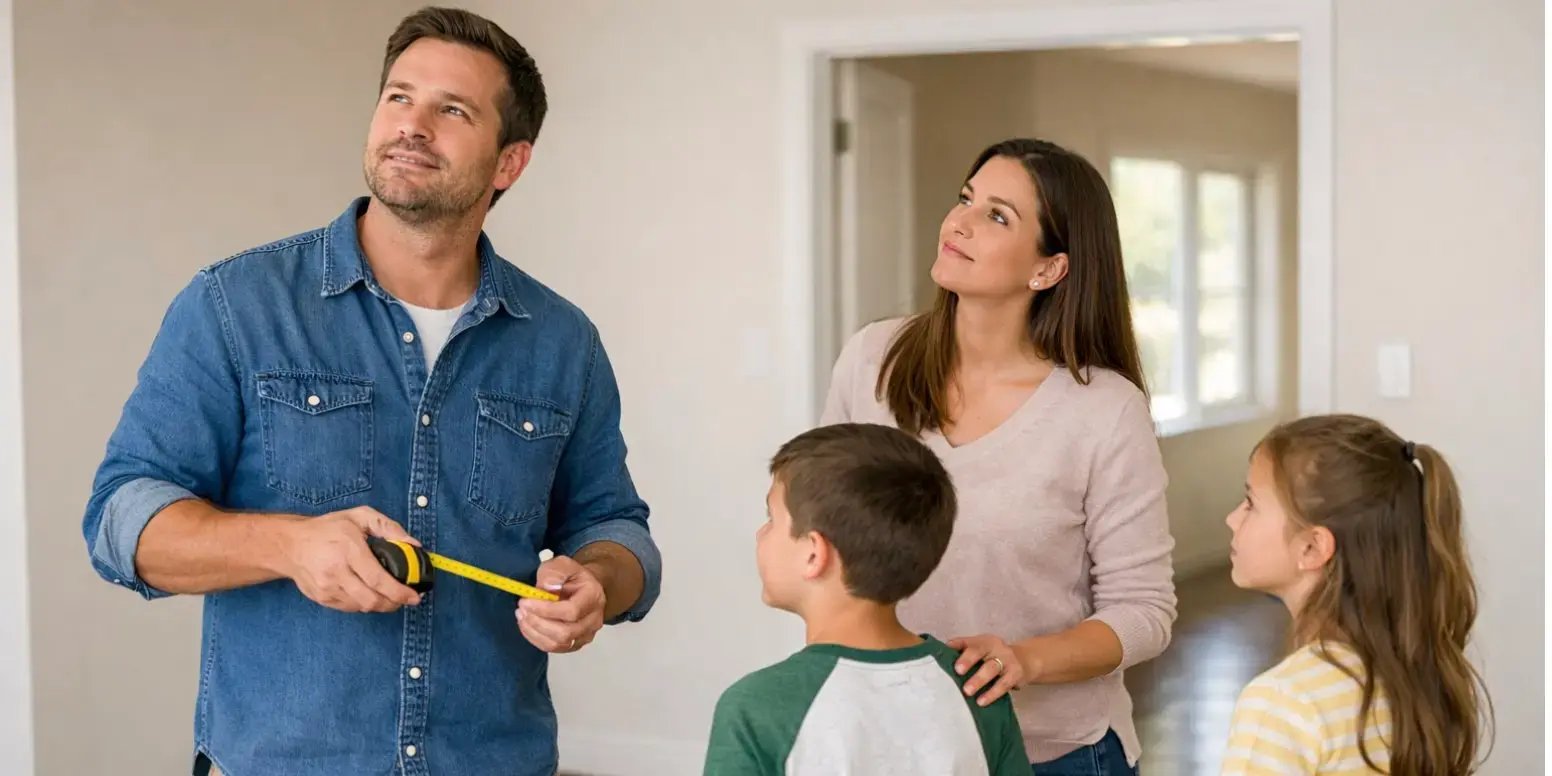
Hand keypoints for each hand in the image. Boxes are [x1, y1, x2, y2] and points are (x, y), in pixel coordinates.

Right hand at [278, 506, 422, 612]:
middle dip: (394, 603)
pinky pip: (349, 608)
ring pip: (361, 607)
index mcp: (348, 550)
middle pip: (371, 600)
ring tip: (390, 596)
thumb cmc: (327, 528)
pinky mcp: (321, 598)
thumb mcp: (360, 516)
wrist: (290, 544)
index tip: (414, 596)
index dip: (399, 592)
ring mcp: (326, 588)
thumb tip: (413, 545)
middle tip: (405, 599)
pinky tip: (369, 594)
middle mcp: (336, 572)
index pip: (378, 580)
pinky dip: (364, 604)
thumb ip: (389, 528)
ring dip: (380, 605)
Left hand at [515, 555, 605, 653]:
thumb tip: (545, 588)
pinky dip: (536, 638)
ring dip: (535, 631)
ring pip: (558, 643)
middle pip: (565, 633)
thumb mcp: (562, 564)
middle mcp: (594, 620)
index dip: (546, 610)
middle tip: (521, 609)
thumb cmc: (571, 576)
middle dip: (538, 622)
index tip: (525, 601)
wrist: (581, 587)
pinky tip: (526, 625)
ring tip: (521, 616)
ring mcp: (585, 635)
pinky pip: (553, 648)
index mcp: (593, 597)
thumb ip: (554, 572)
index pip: (571, 611)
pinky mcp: (575, 644)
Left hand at [948, 634, 1027, 705]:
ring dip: (979, 679)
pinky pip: (1003, 684)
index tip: (947, 651)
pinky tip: (981, 701)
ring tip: (967, 691)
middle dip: (968, 660)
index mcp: (982, 641)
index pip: (967, 641)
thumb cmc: (992, 659)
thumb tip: (938, 661)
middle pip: (979, 651)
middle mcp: (995, 646)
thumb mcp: (981, 653)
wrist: (1024, 661)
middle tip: (958, 671)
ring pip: (991, 668)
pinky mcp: (1016, 673)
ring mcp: (1007, 659)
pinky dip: (992, 693)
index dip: (957, 645)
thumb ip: (963, 655)